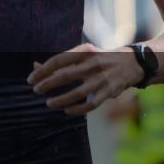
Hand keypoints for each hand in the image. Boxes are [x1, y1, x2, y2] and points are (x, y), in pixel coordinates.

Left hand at [27, 43, 144, 115]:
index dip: (42, 70)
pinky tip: (66, 111)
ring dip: (60, 99)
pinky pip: (91, 104)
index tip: (31, 79)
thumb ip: (61, 61)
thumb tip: (35, 66)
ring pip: (77, 93)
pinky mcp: (110, 91)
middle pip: (65, 75)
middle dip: (47, 84)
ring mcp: (102, 78)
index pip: (58, 60)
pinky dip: (77, 109)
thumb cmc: (100, 58)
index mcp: (84, 51)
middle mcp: (93, 64)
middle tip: (36, 90)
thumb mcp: (82, 54)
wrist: (133, 63)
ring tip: (48, 103)